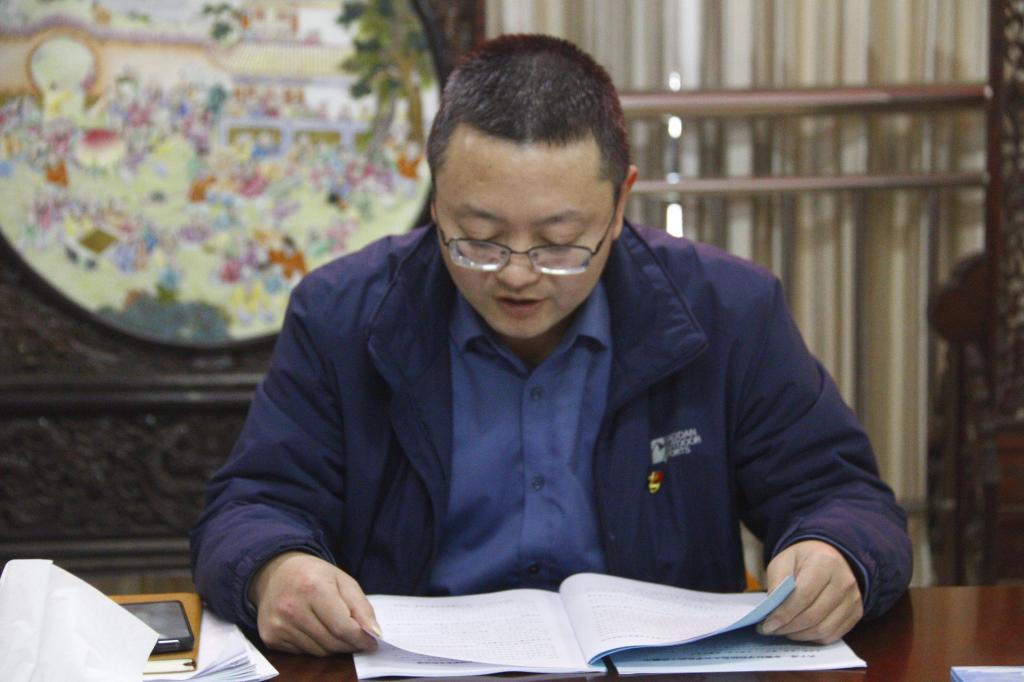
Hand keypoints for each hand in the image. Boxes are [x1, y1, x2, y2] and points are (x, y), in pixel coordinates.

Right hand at [249, 551, 380, 655]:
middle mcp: (292, 608)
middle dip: (349, 643)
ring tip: (333, 628)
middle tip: (357, 638)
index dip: (361, 639)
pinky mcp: (270, 636)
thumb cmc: (314, 574)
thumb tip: (374, 634)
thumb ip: (361, 607)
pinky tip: (313, 629)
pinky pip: (303, 652)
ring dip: (333, 645)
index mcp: (313, 588)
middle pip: (332, 642)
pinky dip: (315, 645)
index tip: (372, 642)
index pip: (343, 627)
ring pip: (319, 651)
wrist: (275, 572)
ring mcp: (279, 624)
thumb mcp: (342, 580)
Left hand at [758, 539, 862, 643]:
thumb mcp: (783, 561)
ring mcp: (853, 599)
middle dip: (788, 627)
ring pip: (823, 629)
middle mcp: (844, 581)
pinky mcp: (856, 614)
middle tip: (771, 630)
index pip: (803, 595)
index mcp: (825, 562)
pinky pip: (833, 635)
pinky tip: (798, 632)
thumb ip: (776, 582)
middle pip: (813, 615)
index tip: (766, 624)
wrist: (830, 557)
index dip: (783, 613)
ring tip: (782, 631)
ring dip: (799, 635)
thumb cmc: (803, 560)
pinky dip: (812, 638)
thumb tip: (772, 611)